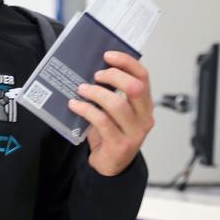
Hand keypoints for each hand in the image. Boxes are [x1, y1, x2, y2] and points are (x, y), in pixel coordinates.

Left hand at [67, 51, 154, 176]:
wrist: (110, 164)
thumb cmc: (110, 131)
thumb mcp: (114, 109)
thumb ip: (111, 91)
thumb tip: (91, 66)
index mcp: (144, 104)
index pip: (143, 76)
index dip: (126, 62)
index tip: (107, 55)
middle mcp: (144, 117)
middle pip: (135, 87)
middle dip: (113, 76)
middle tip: (95, 75)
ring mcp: (134, 133)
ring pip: (117, 105)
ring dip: (96, 93)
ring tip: (81, 89)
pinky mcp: (120, 145)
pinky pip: (102, 121)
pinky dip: (86, 110)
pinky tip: (75, 105)